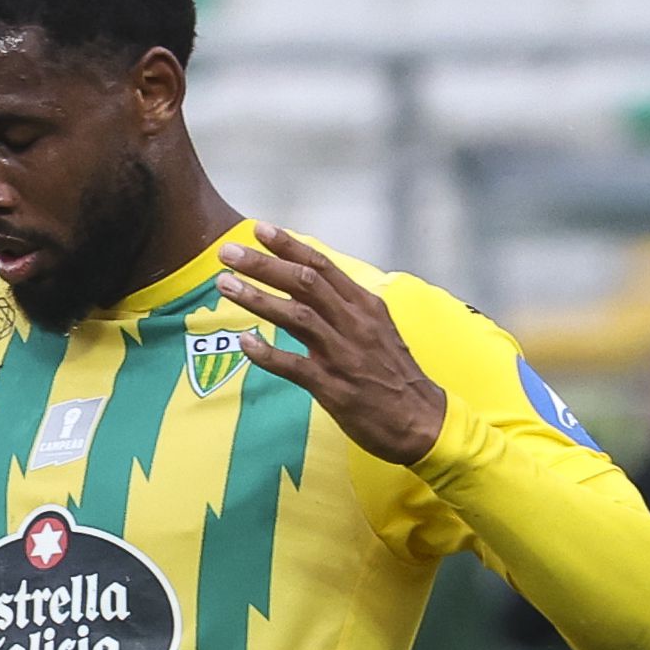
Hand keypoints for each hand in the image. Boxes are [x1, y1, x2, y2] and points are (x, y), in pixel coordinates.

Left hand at [214, 227, 447, 465]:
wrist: (423, 420)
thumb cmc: (394, 374)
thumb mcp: (377, 329)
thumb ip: (345, 307)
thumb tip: (311, 286)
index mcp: (364, 306)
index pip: (322, 266)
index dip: (289, 246)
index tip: (259, 229)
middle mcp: (354, 323)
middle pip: (304, 283)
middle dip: (263, 264)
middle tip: (229, 252)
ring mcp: (344, 354)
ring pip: (297, 316)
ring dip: (257, 298)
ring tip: (226, 284)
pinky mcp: (334, 387)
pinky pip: (294, 366)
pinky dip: (267, 353)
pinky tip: (244, 342)